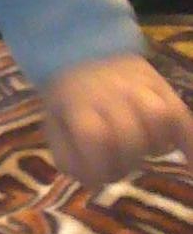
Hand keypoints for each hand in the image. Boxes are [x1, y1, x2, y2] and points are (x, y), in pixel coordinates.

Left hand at [41, 52, 192, 187]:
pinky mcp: (162, 86)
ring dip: (155, 145)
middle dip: (127, 160)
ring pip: (160, 116)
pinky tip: (191, 166)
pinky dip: (189, 144)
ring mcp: (139, 85)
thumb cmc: (69, 102)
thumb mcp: (53, 127)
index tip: (96, 176)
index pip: (94, 136)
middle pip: (130, 134)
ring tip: (145, 150)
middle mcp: (111, 90)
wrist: (84, 52)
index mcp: (78, 102)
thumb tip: (94, 180)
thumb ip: (68, 157)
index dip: (97, 165)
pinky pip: (182, 116)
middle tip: (121, 163)